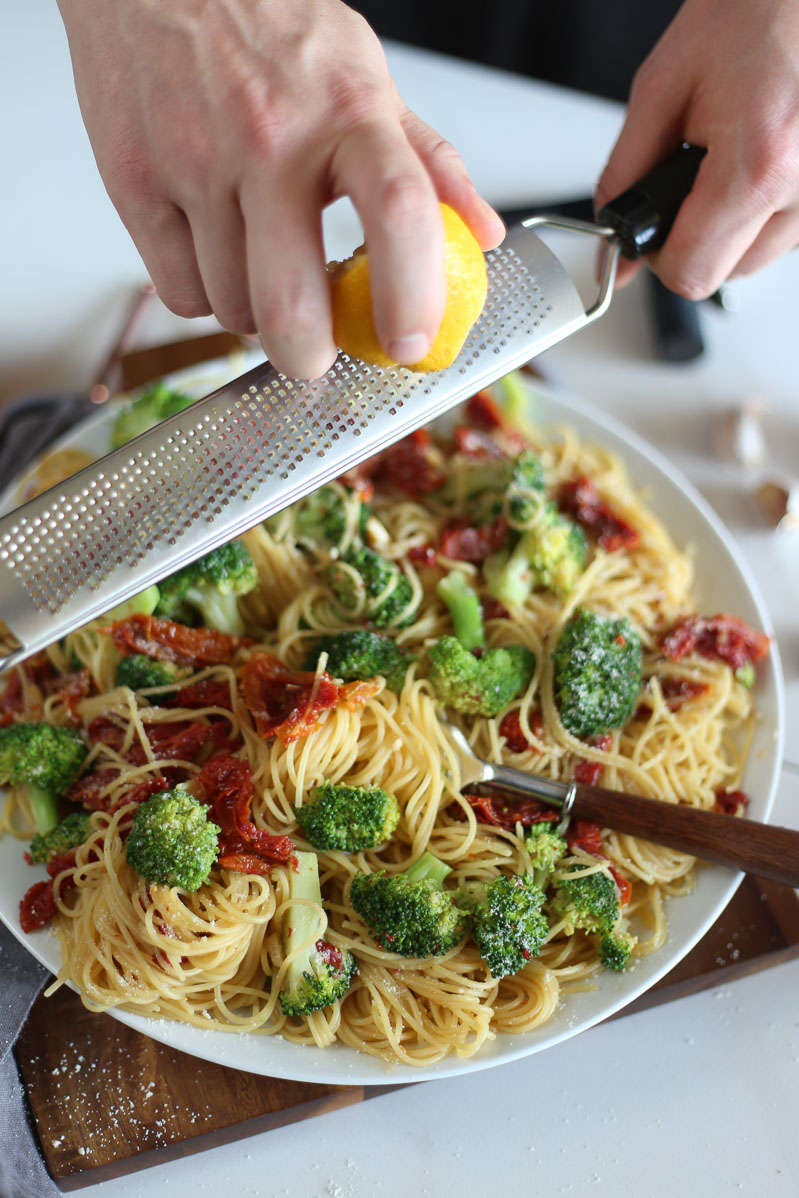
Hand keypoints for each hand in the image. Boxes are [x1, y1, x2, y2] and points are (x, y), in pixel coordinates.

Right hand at [57, 0, 503, 377]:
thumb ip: (429, 161)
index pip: (398, 212)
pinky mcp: (135, 184)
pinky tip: (215, 254)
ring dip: (253, 313)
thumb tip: (482, 233)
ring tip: (260, 267)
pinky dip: (201, 295)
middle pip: (291, 302)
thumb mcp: (365, 79)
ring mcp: (195, 164)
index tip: (411, 345)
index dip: (411, 295)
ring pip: (231, 308)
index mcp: (347, 113)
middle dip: (310, 356)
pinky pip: (178, 295)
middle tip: (318, 354)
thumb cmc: (269, 29)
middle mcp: (270, 140)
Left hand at [595, 0, 798, 295]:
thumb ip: (625, 177)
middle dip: (695, 236)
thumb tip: (614, 244)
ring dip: (732, 222)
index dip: (658, 253)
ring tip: (735, 149)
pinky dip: (764, 207)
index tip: (652, 221)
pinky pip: (785, 232)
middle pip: (724, 273)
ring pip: (757, 257)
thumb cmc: (749, 14)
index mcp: (760, 165)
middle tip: (692, 173)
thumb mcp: (661, 89)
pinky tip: (762, 154)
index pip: (690, 272)